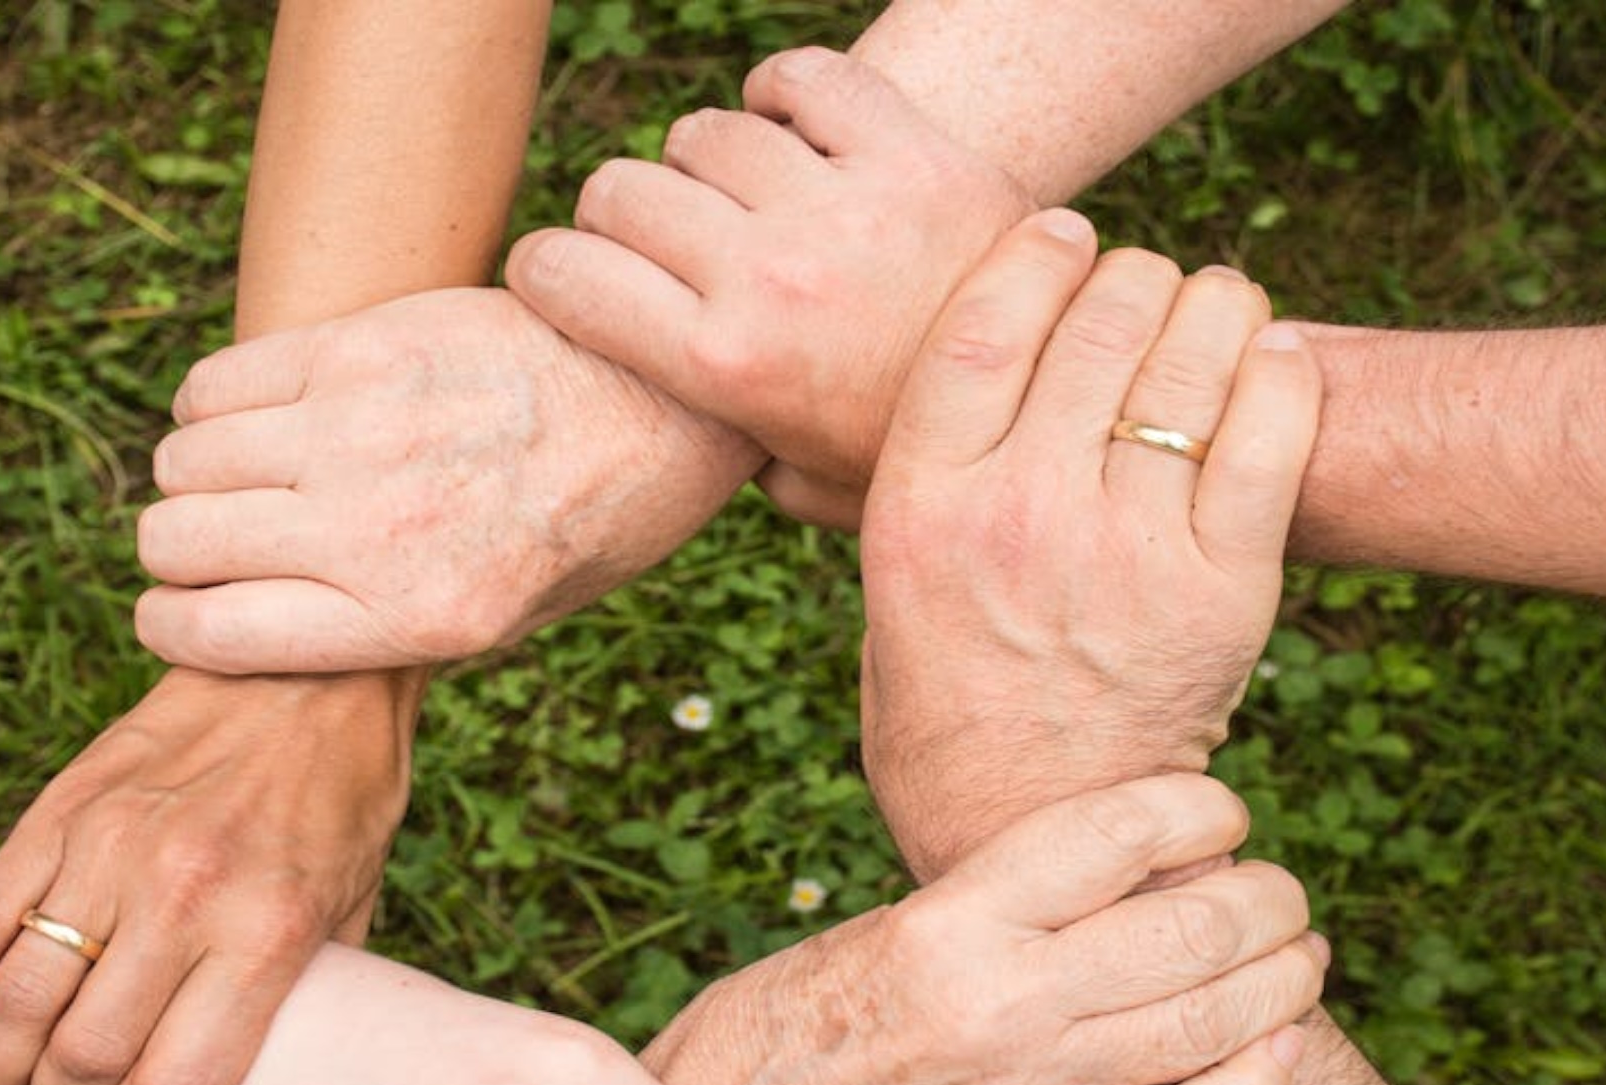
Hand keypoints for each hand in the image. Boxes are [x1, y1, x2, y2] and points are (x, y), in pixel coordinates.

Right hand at [0, 667, 419, 1084]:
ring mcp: (110, 850)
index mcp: (268, 932)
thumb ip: (301, 996)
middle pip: (83, 1060)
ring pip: (15, 1005)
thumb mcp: (353, 907)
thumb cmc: (343, 798)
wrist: (306, 669)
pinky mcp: (56, 812)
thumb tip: (245, 1083)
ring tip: (11, 1083)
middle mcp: (184, 895)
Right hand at [133, 287, 763, 674]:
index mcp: (415, 618)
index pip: (206, 634)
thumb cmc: (585, 524)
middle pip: (176, 541)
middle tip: (220, 540)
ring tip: (247, 475)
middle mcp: (377, 530)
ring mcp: (362, 430)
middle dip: (179, 550)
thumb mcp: (506, 621)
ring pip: (183, 458)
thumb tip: (258, 628)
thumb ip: (385, 630)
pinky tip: (257, 416)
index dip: (169, 623)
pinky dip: (210, 406)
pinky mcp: (361, 346)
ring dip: (196, 475)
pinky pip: (216, 382)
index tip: (180, 609)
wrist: (661, 402)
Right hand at [507, 46, 1030, 528]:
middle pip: (621, 189)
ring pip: (706, 131)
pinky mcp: (914, 154)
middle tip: (662, 243)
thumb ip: (720, 449)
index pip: (565, 275)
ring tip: (743, 198)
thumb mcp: (801, 487)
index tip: (563, 277)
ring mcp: (844, 209)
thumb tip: (660, 424)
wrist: (1060, 411)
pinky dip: (784, 93)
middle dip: (621, 215)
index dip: (545, 269)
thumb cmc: (911, 454)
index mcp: (725, 368)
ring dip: (708, 162)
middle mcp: (770, 279)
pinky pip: (804, 78)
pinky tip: (795, 132)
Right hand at [644, 774, 1325, 1084]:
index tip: (1220, 804)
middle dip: (1268, 897)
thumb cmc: (792, 1013)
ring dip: (1284, 981)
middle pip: (1191, 929)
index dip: (1200, 804)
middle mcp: (1002, 1001)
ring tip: (1300, 953)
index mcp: (951, 920)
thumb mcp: (885, 920)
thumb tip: (1122, 853)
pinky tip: (1280, 1047)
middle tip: (1278, 886)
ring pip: (1210, 1024)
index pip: (1117, 832)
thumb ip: (999, 894)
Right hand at [858, 210, 1320, 877]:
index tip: (1066, 230)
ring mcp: (1125, 553)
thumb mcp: (879, 597)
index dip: (1036, 254)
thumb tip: (830, 424)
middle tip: (1146, 284)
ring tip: (1215, 309)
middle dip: (1133, 276)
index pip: (983, 325)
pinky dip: (1282, 372)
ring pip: (1191, 359)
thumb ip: (887, 497)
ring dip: (1213, 306)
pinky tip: (1272, 357)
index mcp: (919, 510)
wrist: (1031, 838)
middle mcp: (1018, 517)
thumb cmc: (945, 712)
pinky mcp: (1223, 593)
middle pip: (1097, 323)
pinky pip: (1273, 434)